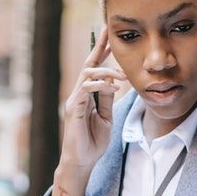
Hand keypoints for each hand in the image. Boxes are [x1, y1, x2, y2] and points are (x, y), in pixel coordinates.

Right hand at [53, 26, 127, 195]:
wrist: (82, 162)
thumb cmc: (93, 142)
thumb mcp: (106, 118)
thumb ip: (107, 100)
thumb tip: (114, 83)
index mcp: (87, 95)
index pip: (94, 69)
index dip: (101, 53)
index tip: (110, 38)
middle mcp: (78, 94)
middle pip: (88, 64)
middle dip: (99, 48)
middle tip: (108, 33)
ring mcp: (74, 100)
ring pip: (87, 74)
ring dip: (106, 71)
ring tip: (122, 77)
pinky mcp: (74, 108)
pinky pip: (85, 89)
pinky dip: (100, 85)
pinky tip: (113, 88)